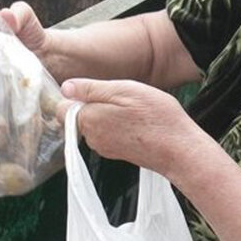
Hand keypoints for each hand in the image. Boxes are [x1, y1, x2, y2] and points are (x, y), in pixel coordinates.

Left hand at [56, 78, 204, 177]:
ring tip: (130, 107)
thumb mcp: (122, 89)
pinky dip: (117, 125)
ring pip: (95, 123)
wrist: (179, 149)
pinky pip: (108, 133)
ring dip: (106, 113)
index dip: (72, 95)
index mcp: (88, 120)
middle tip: (118, 95)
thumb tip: (65, 88)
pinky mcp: (118, 153)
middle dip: (92, 103)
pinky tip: (135, 120)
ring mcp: (105, 147)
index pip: (61, 108)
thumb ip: (90, 89)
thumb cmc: (154, 117)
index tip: (90, 87)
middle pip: (78, 115)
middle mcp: (92, 137)